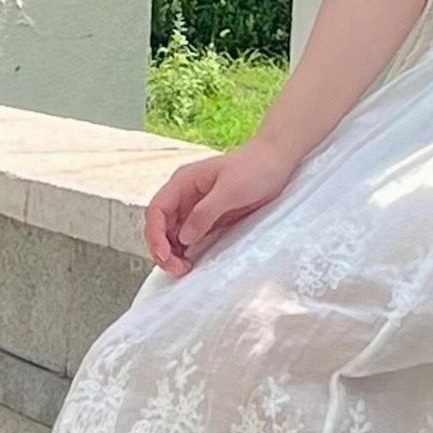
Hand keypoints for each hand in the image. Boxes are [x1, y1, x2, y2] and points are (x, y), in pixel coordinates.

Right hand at [145, 137, 299, 275]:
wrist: (277, 162)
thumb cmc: (255, 168)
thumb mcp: (230, 190)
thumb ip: (204, 213)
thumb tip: (183, 238)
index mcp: (183, 182)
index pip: (157, 210)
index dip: (155, 234)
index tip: (164, 255)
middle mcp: (185, 195)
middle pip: (161, 225)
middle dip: (162, 249)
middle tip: (176, 269)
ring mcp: (196, 207)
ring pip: (173, 234)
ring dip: (173, 253)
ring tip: (183, 269)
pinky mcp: (209, 218)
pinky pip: (191, 237)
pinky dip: (187, 251)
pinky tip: (192, 261)